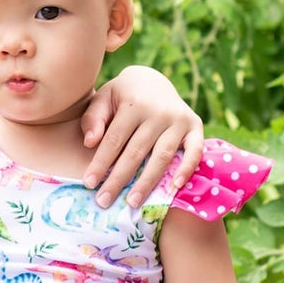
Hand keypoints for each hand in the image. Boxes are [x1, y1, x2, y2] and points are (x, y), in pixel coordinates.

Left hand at [80, 66, 203, 208]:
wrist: (152, 80)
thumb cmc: (121, 97)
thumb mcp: (103, 99)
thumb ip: (93, 118)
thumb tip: (89, 142)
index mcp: (133, 104)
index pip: (114, 140)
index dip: (101, 163)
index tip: (88, 184)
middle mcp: (158, 112)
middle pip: (136, 152)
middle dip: (119, 179)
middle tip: (104, 201)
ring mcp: (179, 119)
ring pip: (162, 156)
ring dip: (147, 182)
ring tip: (132, 203)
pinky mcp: (195, 126)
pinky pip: (194, 150)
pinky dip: (187, 168)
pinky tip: (174, 187)